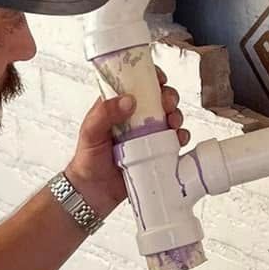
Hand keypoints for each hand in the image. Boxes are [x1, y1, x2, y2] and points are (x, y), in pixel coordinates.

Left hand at [64, 64, 189, 218]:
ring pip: (170, 118)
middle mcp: (135, 119)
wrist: (94, 192)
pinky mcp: (156, 152)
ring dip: (177, 115)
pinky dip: (181, 137)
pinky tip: (178, 139)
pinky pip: (174, 141)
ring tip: (173, 122)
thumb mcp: (90, 131)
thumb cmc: (87, 159)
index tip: (159, 78)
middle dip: (168, 97)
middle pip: (159, 99)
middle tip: (167, 104)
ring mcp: (147, 136)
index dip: (150, 77)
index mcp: (118, 107)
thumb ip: (105, 113)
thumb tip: (129, 101)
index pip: (136, 84)